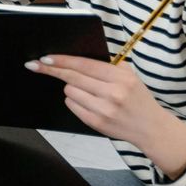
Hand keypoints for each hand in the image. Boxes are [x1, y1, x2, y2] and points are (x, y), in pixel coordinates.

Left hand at [27, 54, 185, 176]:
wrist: (151, 128)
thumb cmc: (138, 99)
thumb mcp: (130, 77)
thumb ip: (108, 66)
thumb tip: (77, 59)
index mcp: (121, 77)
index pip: (84, 65)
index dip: (62, 60)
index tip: (45, 57)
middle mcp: (112, 93)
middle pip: (72, 77)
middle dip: (51, 70)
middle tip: (35, 65)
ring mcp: (103, 109)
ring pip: (70, 91)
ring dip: (72, 88)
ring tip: (87, 91)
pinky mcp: (96, 122)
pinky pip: (72, 105)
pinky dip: (75, 101)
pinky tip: (87, 102)